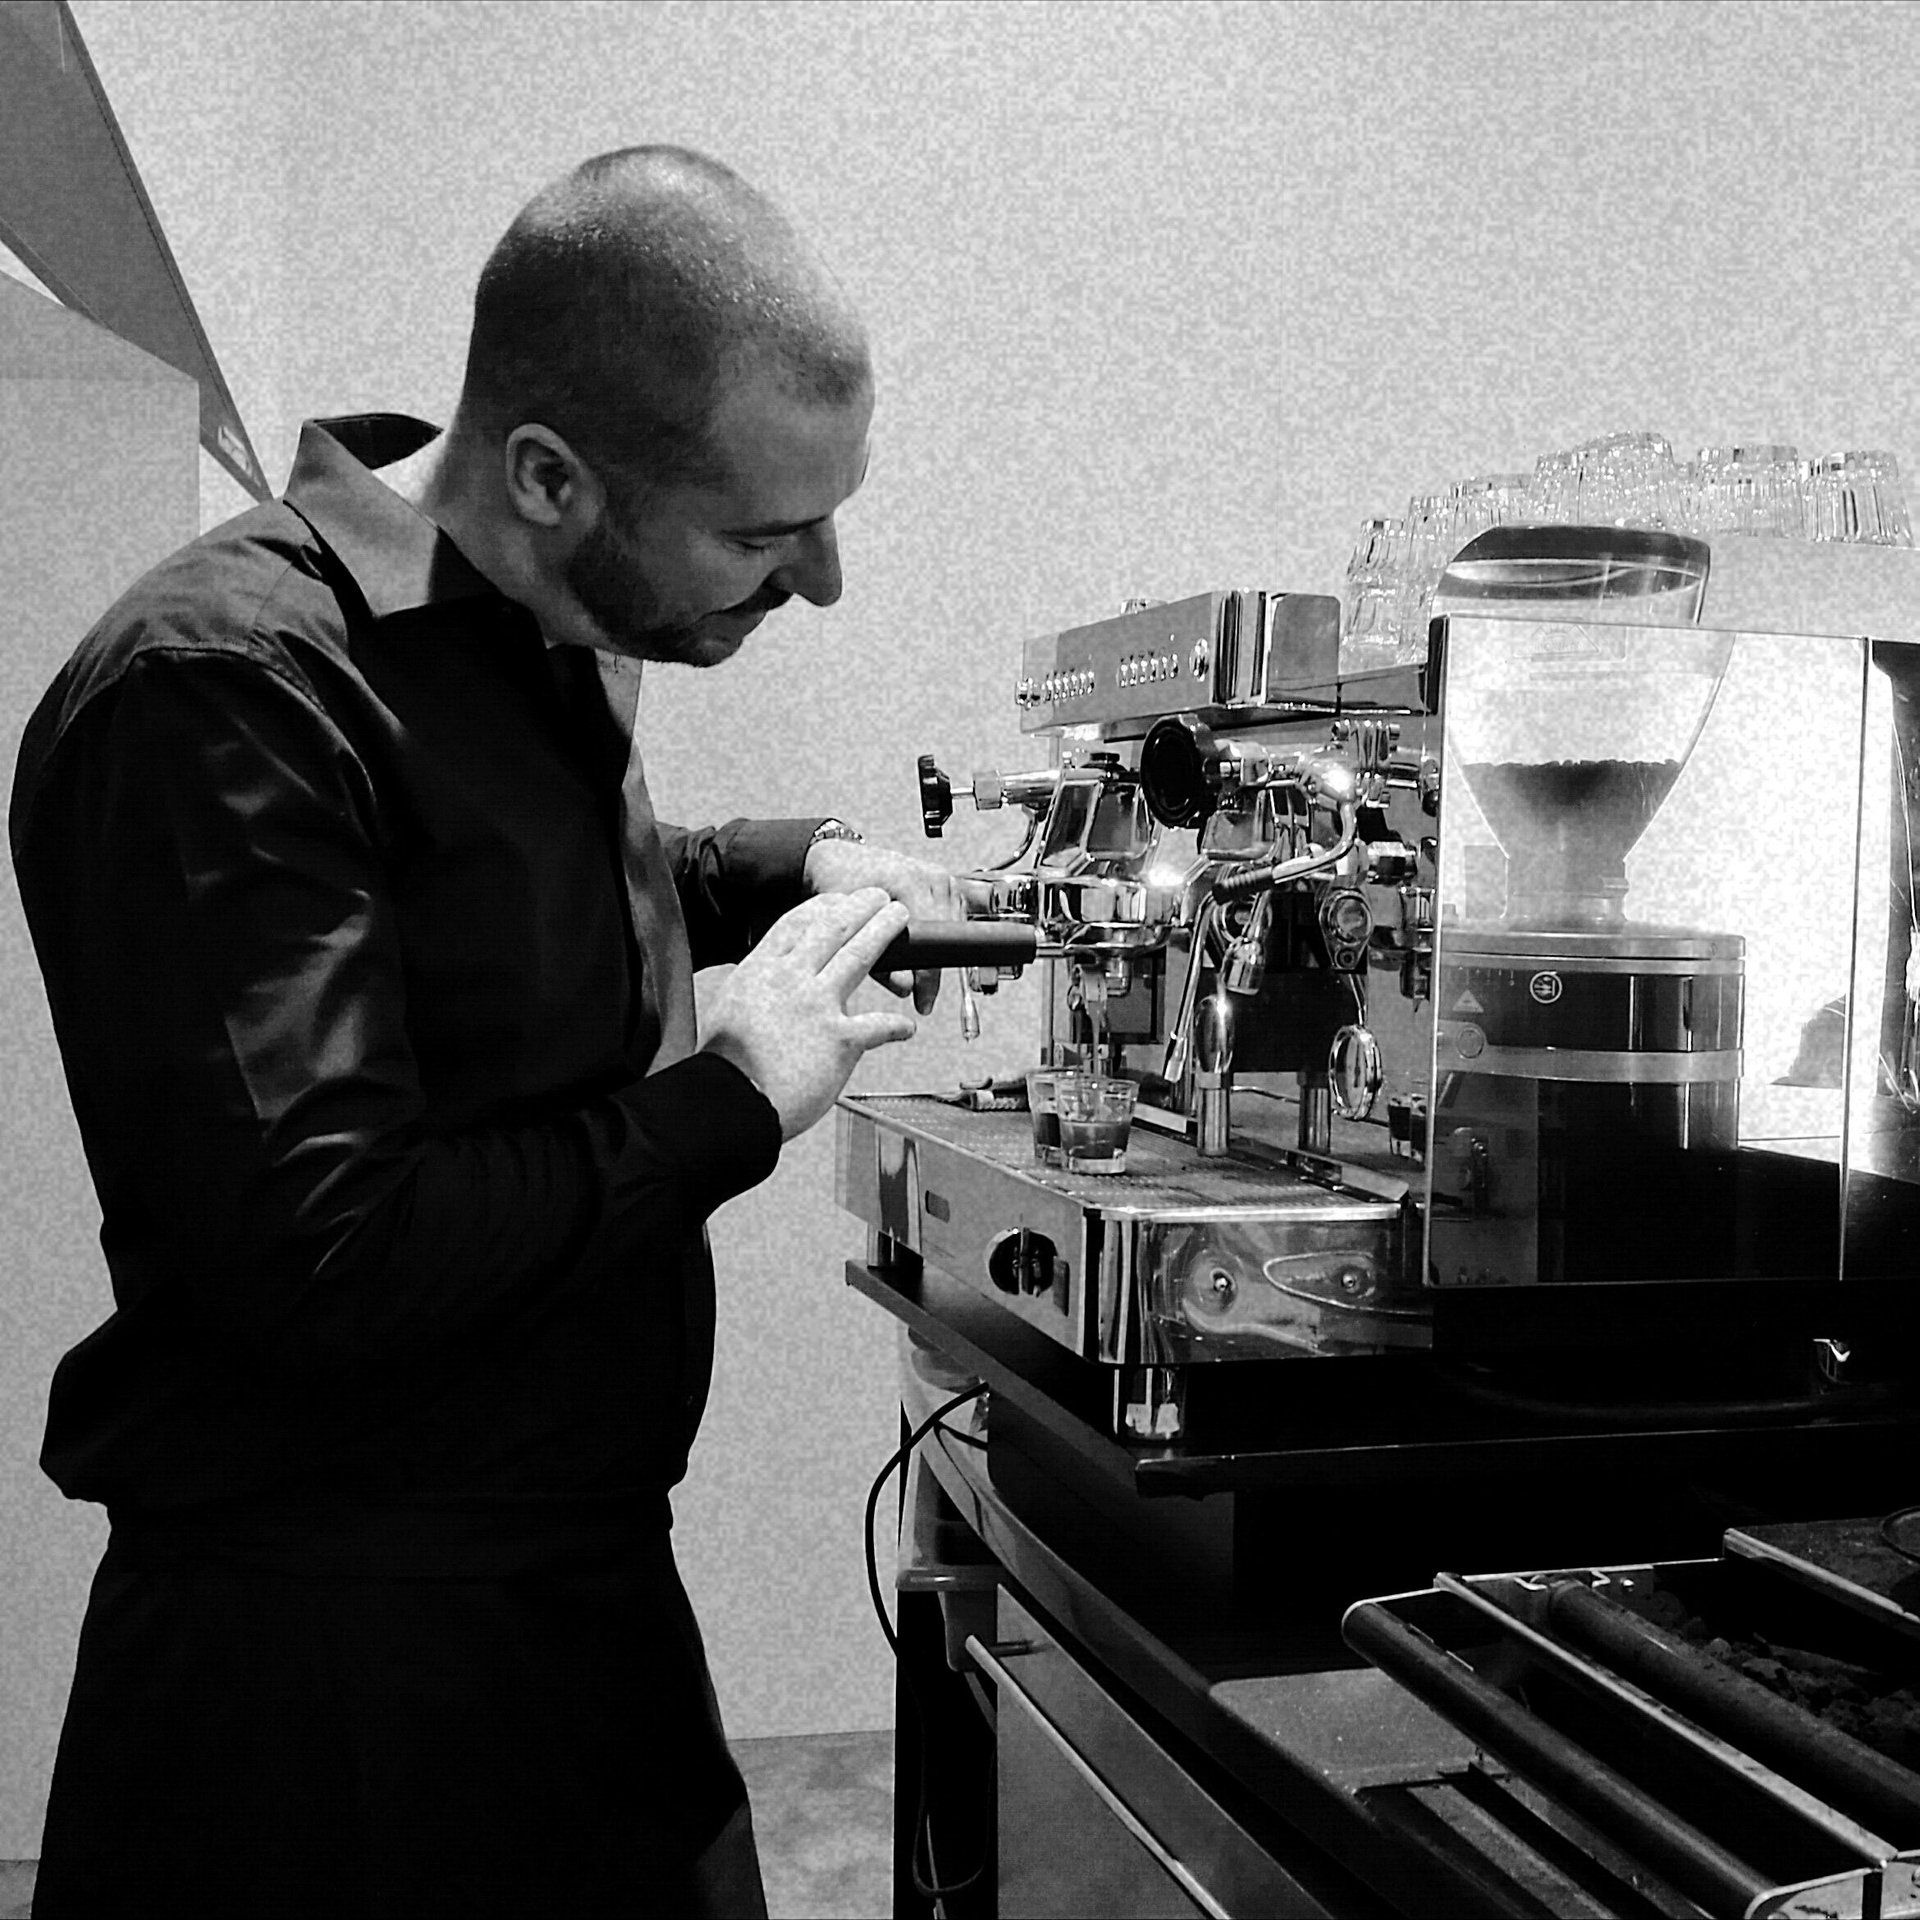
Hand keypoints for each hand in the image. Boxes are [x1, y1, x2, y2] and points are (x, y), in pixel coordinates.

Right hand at [700, 889, 917, 1141]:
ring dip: (884, 931)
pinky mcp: (840, 1039)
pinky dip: (898, 1025)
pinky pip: (880, 1023)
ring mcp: (817, 1006)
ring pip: (860, 955)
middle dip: (861, 906)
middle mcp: (790, 980)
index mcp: (760, 972)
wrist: (728, 1102)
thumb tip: (765, 993)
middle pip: (833, 929)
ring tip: (899, 918)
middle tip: (879, 897)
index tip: (838, 901)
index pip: (796, 924)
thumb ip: (755, 993)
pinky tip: (907, 1027)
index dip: (822, 908)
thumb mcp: (728, 1011)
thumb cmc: (724, 1067)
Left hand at [803, 839, 997, 1013]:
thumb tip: (907, 988)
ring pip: (957, 927)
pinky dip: (944, 932)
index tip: (924, 1000)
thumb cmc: (838, 886)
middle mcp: (932, 877)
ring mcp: (942, 877)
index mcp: (910, 882)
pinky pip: (956, 914)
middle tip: (921, 994)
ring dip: (940, 950)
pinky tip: (925, 941)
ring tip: (919, 971)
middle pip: (949, 935)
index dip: (928, 977)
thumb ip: (879, 961)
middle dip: (933, 968)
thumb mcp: (850, 928)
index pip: (933, 938)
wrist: (839, 862)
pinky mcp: (945, 881)